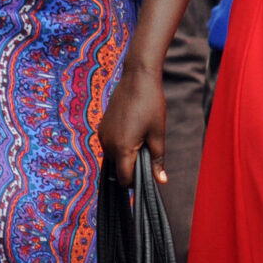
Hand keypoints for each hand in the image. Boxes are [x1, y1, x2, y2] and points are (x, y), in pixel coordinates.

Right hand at [97, 69, 165, 186]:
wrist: (137, 79)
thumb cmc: (151, 105)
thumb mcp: (157, 134)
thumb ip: (157, 160)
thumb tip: (160, 181)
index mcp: (121, 148)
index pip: (124, 179)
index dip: (136, 183)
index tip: (147, 176)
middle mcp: (107, 144)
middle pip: (118, 169)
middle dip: (132, 167)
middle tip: (149, 153)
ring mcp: (102, 135)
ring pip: (113, 157)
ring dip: (126, 156)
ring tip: (142, 139)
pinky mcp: (102, 127)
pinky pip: (110, 145)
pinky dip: (120, 146)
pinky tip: (134, 132)